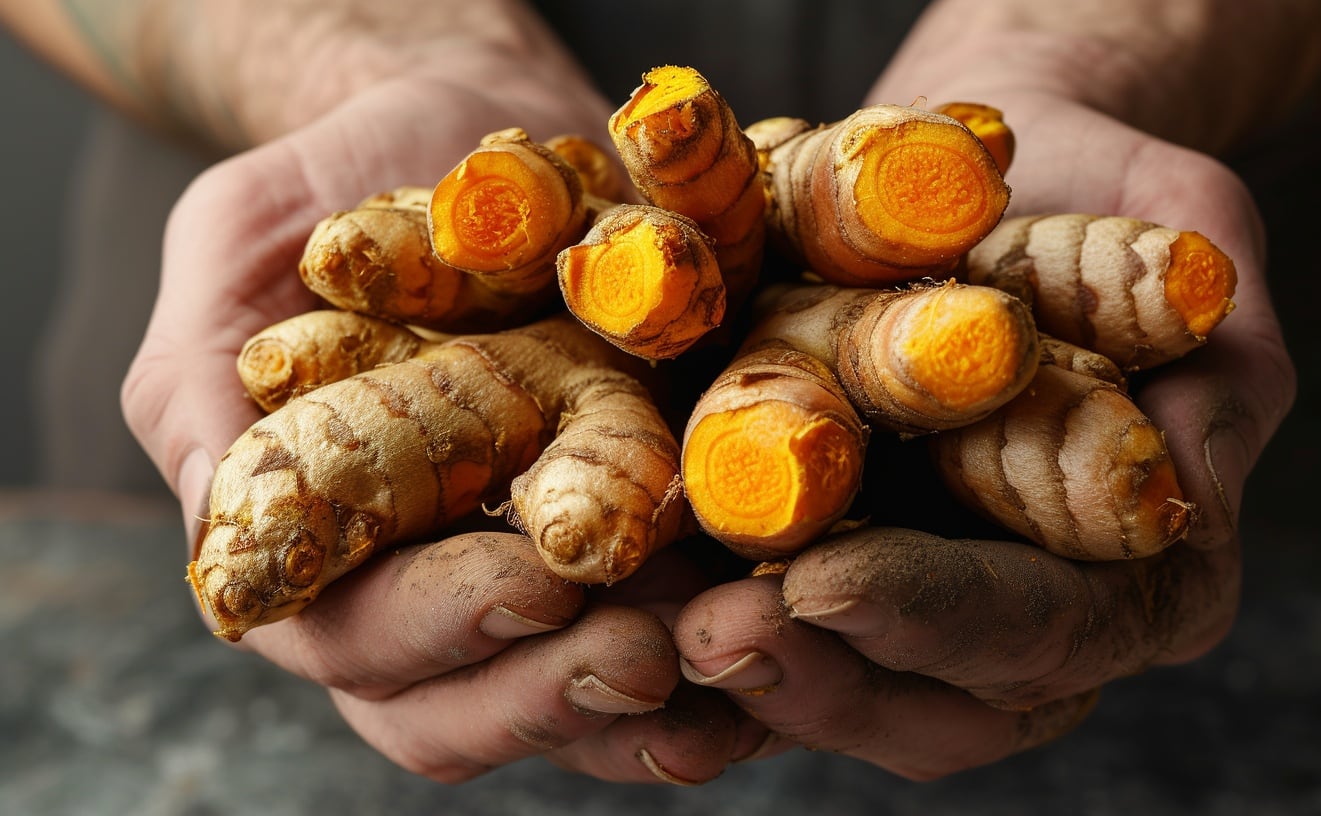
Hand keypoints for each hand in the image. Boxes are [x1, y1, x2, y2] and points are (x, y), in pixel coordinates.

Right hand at [118, 72, 747, 783]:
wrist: (458, 131)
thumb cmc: (327, 190)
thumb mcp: (234, 250)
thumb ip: (200, 385)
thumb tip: (225, 529)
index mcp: (324, 545)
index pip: (361, 643)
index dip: (444, 631)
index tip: (537, 584)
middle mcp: (428, 585)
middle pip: (470, 710)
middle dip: (560, 693)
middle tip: (652, 653)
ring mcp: (531, 572)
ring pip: (580, 703)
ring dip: (662, 706)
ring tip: (741, 654)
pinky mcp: (631, 537)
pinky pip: (675, 630)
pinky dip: (729, 658)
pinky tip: (789, 634)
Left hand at [673, 90, 1295, 778]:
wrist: (992, 170)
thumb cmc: (1110, 192)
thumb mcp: (1191, 246)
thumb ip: (1218, 373)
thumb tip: (1180, 501)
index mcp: (1138, 569)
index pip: (1045, 627)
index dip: (936, 617)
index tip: (822, 587)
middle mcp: (1029, 616)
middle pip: (930, 703)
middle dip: (814, 677)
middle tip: (707, 636)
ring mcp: (921, 602)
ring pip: (834, 690)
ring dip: (733, 685)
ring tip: (640, 639)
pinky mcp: (833, 568)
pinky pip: (766, 635)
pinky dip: (691, 644)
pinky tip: (617, 623)